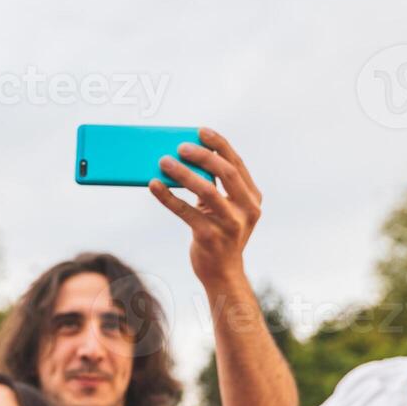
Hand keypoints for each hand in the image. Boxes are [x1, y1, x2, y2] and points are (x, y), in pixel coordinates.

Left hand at [147, 127, 261, 289]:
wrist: (223, 274)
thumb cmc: (220, 235)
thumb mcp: (224, 209)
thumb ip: (214, 187)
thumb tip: (184, 160)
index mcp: (252, 198)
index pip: (236, 164)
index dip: (219, 145)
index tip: (201, 131)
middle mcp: (247, 209)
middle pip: (225, 172)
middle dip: (202, 155)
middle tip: (180, 146)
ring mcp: (231, 224)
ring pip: (206, 190)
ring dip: (183, 173)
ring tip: (163, 161)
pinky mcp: (211, 237)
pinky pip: (186, 212)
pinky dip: (168, 197)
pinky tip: (154, 185)